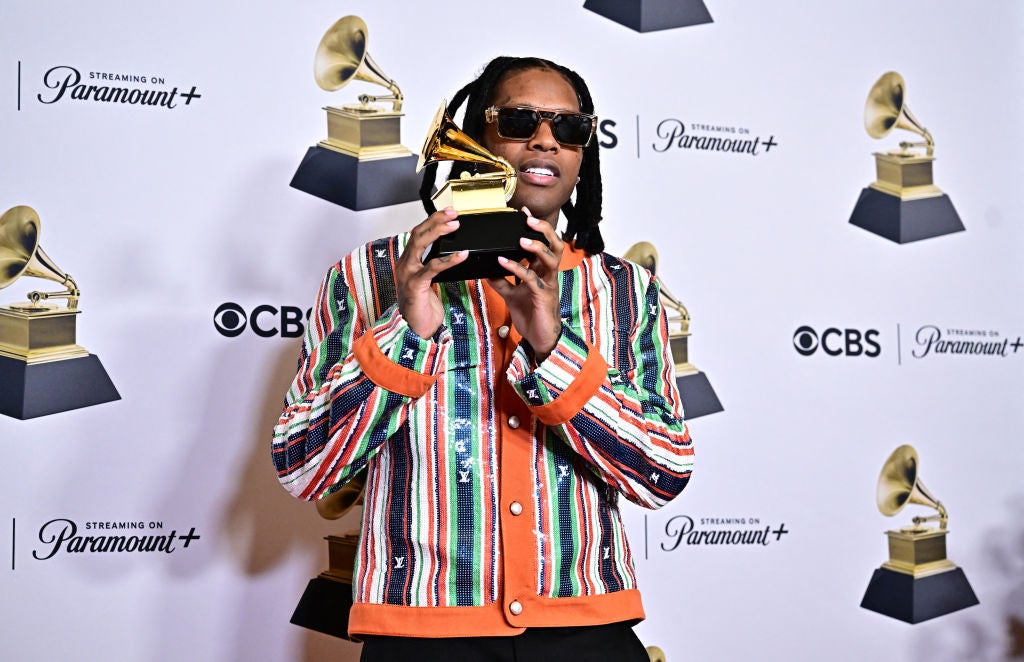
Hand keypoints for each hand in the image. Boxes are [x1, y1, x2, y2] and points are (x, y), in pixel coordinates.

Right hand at [395, 208, 468, 338]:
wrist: (414, 330)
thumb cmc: (422, 308)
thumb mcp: (428, 282)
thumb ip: (434, 267)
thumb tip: (451, 253)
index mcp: (408, 261)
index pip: (418, 234)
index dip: (432, 221)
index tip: (448, 213)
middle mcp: (404, 264)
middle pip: (418, 233)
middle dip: (435, 220)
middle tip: (453, 213)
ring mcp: (408, 274)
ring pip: (420, 244)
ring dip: (438, 232)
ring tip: (455, 225)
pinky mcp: (415, 285)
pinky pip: (432, 267)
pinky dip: (448, 260)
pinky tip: (462, 255)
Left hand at [486, 208, 564, 362]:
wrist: (540, 340)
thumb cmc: (530, 315)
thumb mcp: (511, 295)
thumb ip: (501, 281)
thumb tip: (486, 269)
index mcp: (542, 271)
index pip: (543, 243)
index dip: (535, 227)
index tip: (523, 212)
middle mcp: (548, 274)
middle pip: (554, 244)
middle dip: (543, 229)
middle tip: (528, 219)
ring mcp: (548, 284)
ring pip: (550, 258)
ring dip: (536, 246)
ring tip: (521, 238)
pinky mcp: (543, 296)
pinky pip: (531, 278)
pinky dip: (516, 268)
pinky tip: (502, 261)